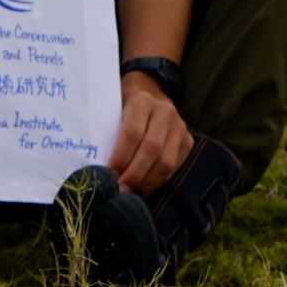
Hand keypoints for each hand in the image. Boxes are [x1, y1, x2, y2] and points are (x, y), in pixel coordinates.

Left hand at [107, 71, 193, 194]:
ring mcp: (179, 126)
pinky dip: (158, 181)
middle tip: (120, 190)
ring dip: (147, 182)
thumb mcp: (114, 110)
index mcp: (142, 101)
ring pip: (166, 161)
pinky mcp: (188, 140)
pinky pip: (175, 166)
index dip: (121, 157)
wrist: (151, 92)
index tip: (108, 175)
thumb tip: (98, 167)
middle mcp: (165, 112)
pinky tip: (144, 189)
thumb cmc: (123, 106)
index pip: (132, 133)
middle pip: (151, 149)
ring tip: (131, 193)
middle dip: (134, 174)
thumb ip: (109, 132)